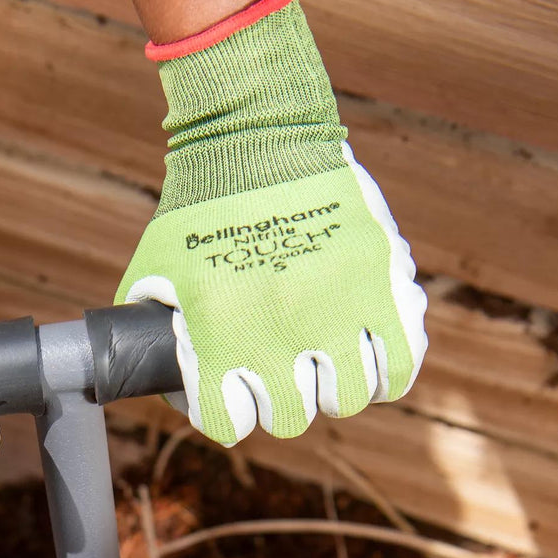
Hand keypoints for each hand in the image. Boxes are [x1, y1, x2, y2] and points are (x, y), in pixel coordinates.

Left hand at [116, 0, 426, 443]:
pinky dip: (388, 371)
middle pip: (291, 418)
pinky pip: (400, 362)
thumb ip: (158, 328)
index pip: (228, 424)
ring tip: (327, 362)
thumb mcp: (158, 270)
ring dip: (334, 387)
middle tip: (284, 374)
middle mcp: (276, 335)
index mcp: (218, 338)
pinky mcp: (378, 284)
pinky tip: (371, 358)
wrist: (256, 133)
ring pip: (347, 398)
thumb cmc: (200, 204)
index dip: (229, 415)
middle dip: (283, 401)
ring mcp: (333, 311)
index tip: (234, 398)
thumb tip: (165, 376)